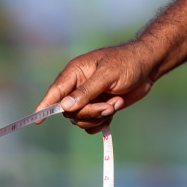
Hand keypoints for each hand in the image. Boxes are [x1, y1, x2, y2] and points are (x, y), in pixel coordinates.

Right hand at [36, 40, 160, 133]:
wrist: (148, 66)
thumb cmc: (127, 63)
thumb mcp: (108, 75)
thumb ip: (87, 91)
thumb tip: (65, 106)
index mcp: (75, 72)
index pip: (55, 92)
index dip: (45, 106)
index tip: (37, 120)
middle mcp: (78, 86)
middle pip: (69, 111)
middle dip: (89, 112)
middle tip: (108, 106)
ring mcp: (88, 98)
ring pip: (80, 120)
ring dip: (98, 117)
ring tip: (114, 103)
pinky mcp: (99, 107)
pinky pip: (91, 124)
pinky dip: (102, 121)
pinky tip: (115, 108)